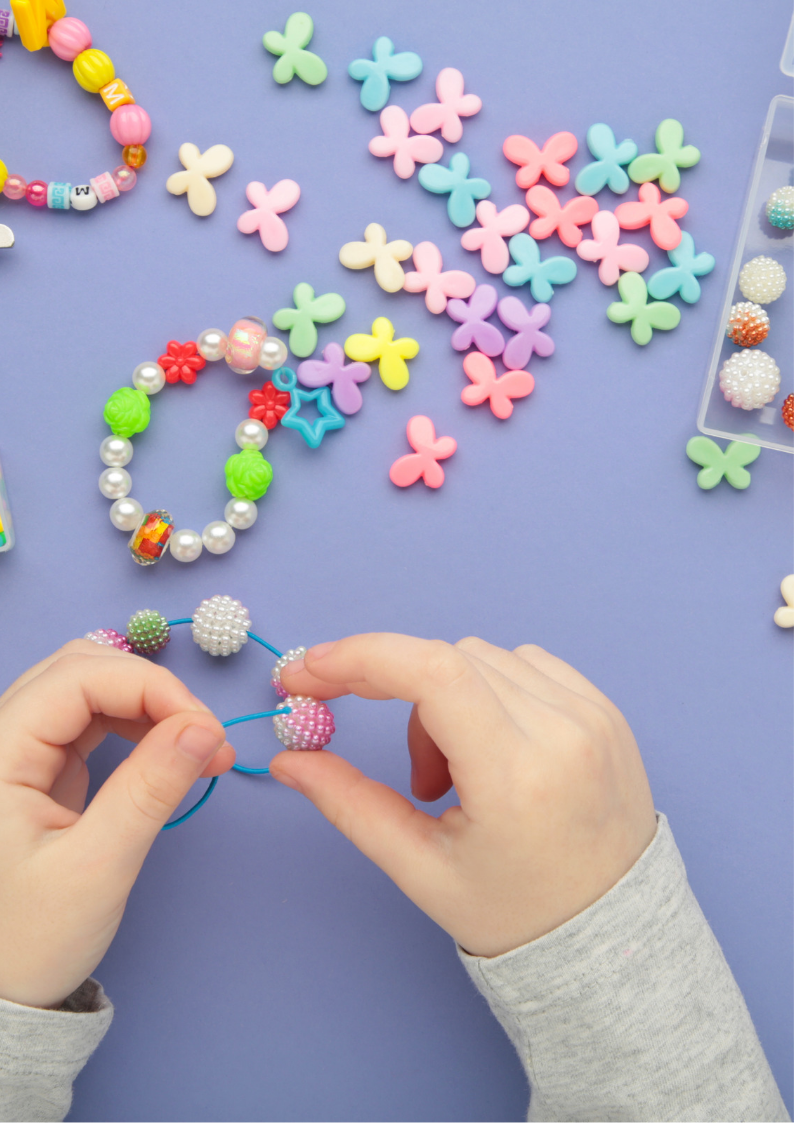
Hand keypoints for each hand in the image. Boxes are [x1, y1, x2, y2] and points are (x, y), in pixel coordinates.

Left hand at [0, 640, 234, 1008]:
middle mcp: (0, 740)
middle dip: (152, 689)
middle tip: (206, 736)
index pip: (78, 677)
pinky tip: (171, 750)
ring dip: (148, 703)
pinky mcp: (39, 766)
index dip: (150, 687)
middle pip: (81, 667)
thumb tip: (205, 728)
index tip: (207, 729)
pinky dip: (137, 724)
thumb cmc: (28, 940)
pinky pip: (91, 719)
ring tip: (200, 745)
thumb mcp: (96, 868)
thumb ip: (150, 790)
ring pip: (88, 686)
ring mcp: (18, 750)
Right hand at [270, 635, 655, 957]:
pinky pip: (525, 663)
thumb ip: (348, 804)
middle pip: (448, 660)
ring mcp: (593, 714)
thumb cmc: (517, 914)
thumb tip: (287, 759)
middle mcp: (564, 732)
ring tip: (458, 778)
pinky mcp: (606, 709)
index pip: (432, 673)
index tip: (309, 673)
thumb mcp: (422, 869)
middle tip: (407, 773)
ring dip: (446, 698)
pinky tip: (491, 749)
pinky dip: (487, 690)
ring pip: (483, 657)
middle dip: (397, 694)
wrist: (613, 936)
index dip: (360, 658)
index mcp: (518, 776)